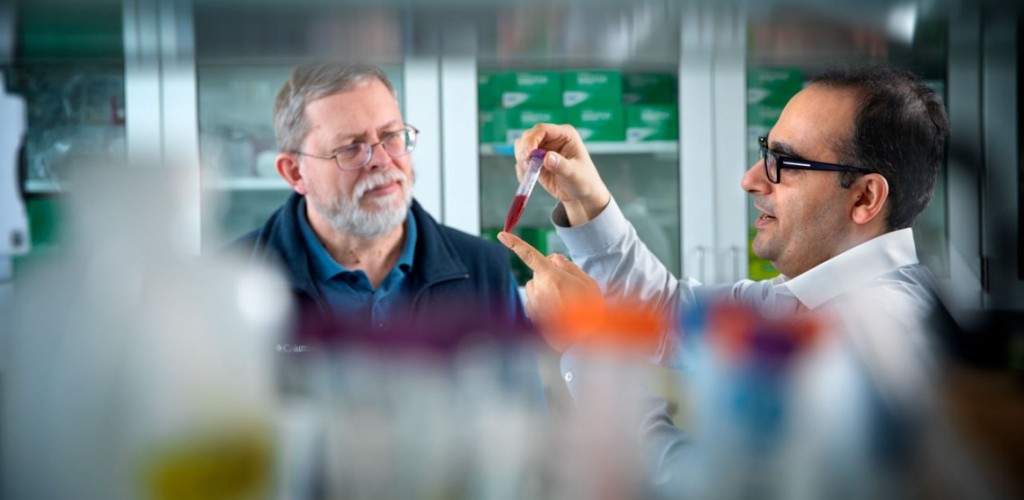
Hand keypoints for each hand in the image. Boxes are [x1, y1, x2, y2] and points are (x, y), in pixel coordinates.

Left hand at [497, 231, 606, 351]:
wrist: (587, 341)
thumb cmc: (592, 309)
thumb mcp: (587, 282)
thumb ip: (568, 266)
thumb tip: (553, 258)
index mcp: (552, 277)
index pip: (530, 256)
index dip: (515, 243)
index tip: (502, 234)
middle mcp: (539, 289)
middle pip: (538, 273)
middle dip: (549, 274)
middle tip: (569, 287)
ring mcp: (534, 304)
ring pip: (535, 287)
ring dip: (545, 289)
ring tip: (565, 302)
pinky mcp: (533, 316)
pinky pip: (535, 301)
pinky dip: (544, 303)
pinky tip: (559, 312)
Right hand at [513, 124, 611, 225]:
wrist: (580, 195)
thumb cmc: (583, 181)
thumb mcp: (574, 174)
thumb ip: (561, 165)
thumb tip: (547, 157)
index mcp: (565, 135)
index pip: (542, 129)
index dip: (532, 140)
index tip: (528, 154)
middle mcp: (552, 138)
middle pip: (529, 136)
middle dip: (524, 150)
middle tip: (527, 166)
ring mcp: (543, 149)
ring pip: (522, 146)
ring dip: (522, 159)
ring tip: (530, 173)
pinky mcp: (536, 160)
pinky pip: (522, 161)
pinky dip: (522, 170)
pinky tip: (529, 179)